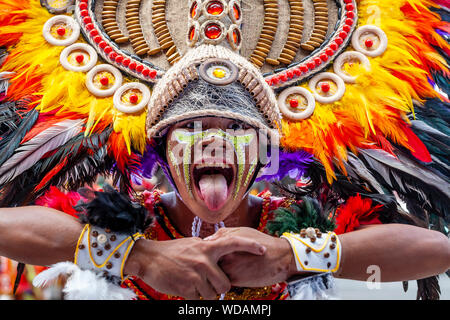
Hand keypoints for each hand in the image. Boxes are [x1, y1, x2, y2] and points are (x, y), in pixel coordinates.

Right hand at [124, 236, 265, 299]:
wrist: (148, 258)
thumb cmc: (172, 251)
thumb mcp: (193, 244)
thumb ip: (209, 247)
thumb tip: (222, 246)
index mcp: (207, 247)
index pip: (234, 243)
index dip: (250, 246)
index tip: (262, 250)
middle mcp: (204, 260)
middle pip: (226, 285)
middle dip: (219, 288)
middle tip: (208, 283)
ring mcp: (196, 275)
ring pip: (212, 296)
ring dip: (204, 294)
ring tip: (192, 283)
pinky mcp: (186, 288)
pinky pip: (198, 300)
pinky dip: (192, 297)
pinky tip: (183, 286)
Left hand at [207, 227, 297, 287]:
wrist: (280, 258)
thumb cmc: (262, 243)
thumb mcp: (242, 232)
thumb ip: (223, 234)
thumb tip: (207, 240)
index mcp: (224, 240)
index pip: (206, 247)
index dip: (208, 251)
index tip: (211, 253)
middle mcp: (223, 253)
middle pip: (208, 260)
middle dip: (211, 262)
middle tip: (220, 261)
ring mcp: (228, 267)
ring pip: (214, 272)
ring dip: (218, 271)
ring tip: (232, 267)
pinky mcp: (234, 280)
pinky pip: (223, 280)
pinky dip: (226, 279)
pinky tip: (238, 274)